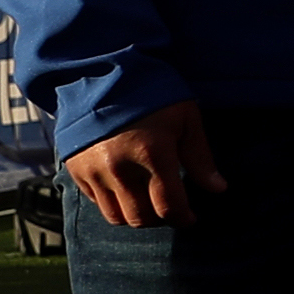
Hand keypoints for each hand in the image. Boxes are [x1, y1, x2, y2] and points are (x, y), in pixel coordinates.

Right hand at [67, 103, 224, 228]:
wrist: (102, 74)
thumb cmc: (152, 94)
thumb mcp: (185, 119)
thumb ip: (200, 158)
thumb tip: (218, 189)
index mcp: (151, 154)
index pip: (168, 206)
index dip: (183, 218)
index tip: (191, 218)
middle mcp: (119, 167)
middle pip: (140, 217)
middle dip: (160, 219)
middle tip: (170, 209)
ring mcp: (94, 170)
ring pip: (115, 216)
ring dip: (135, 215)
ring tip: (149, 203)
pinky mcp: (76, 169)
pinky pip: (96, 202)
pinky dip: (113, 203)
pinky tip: (127, 190)